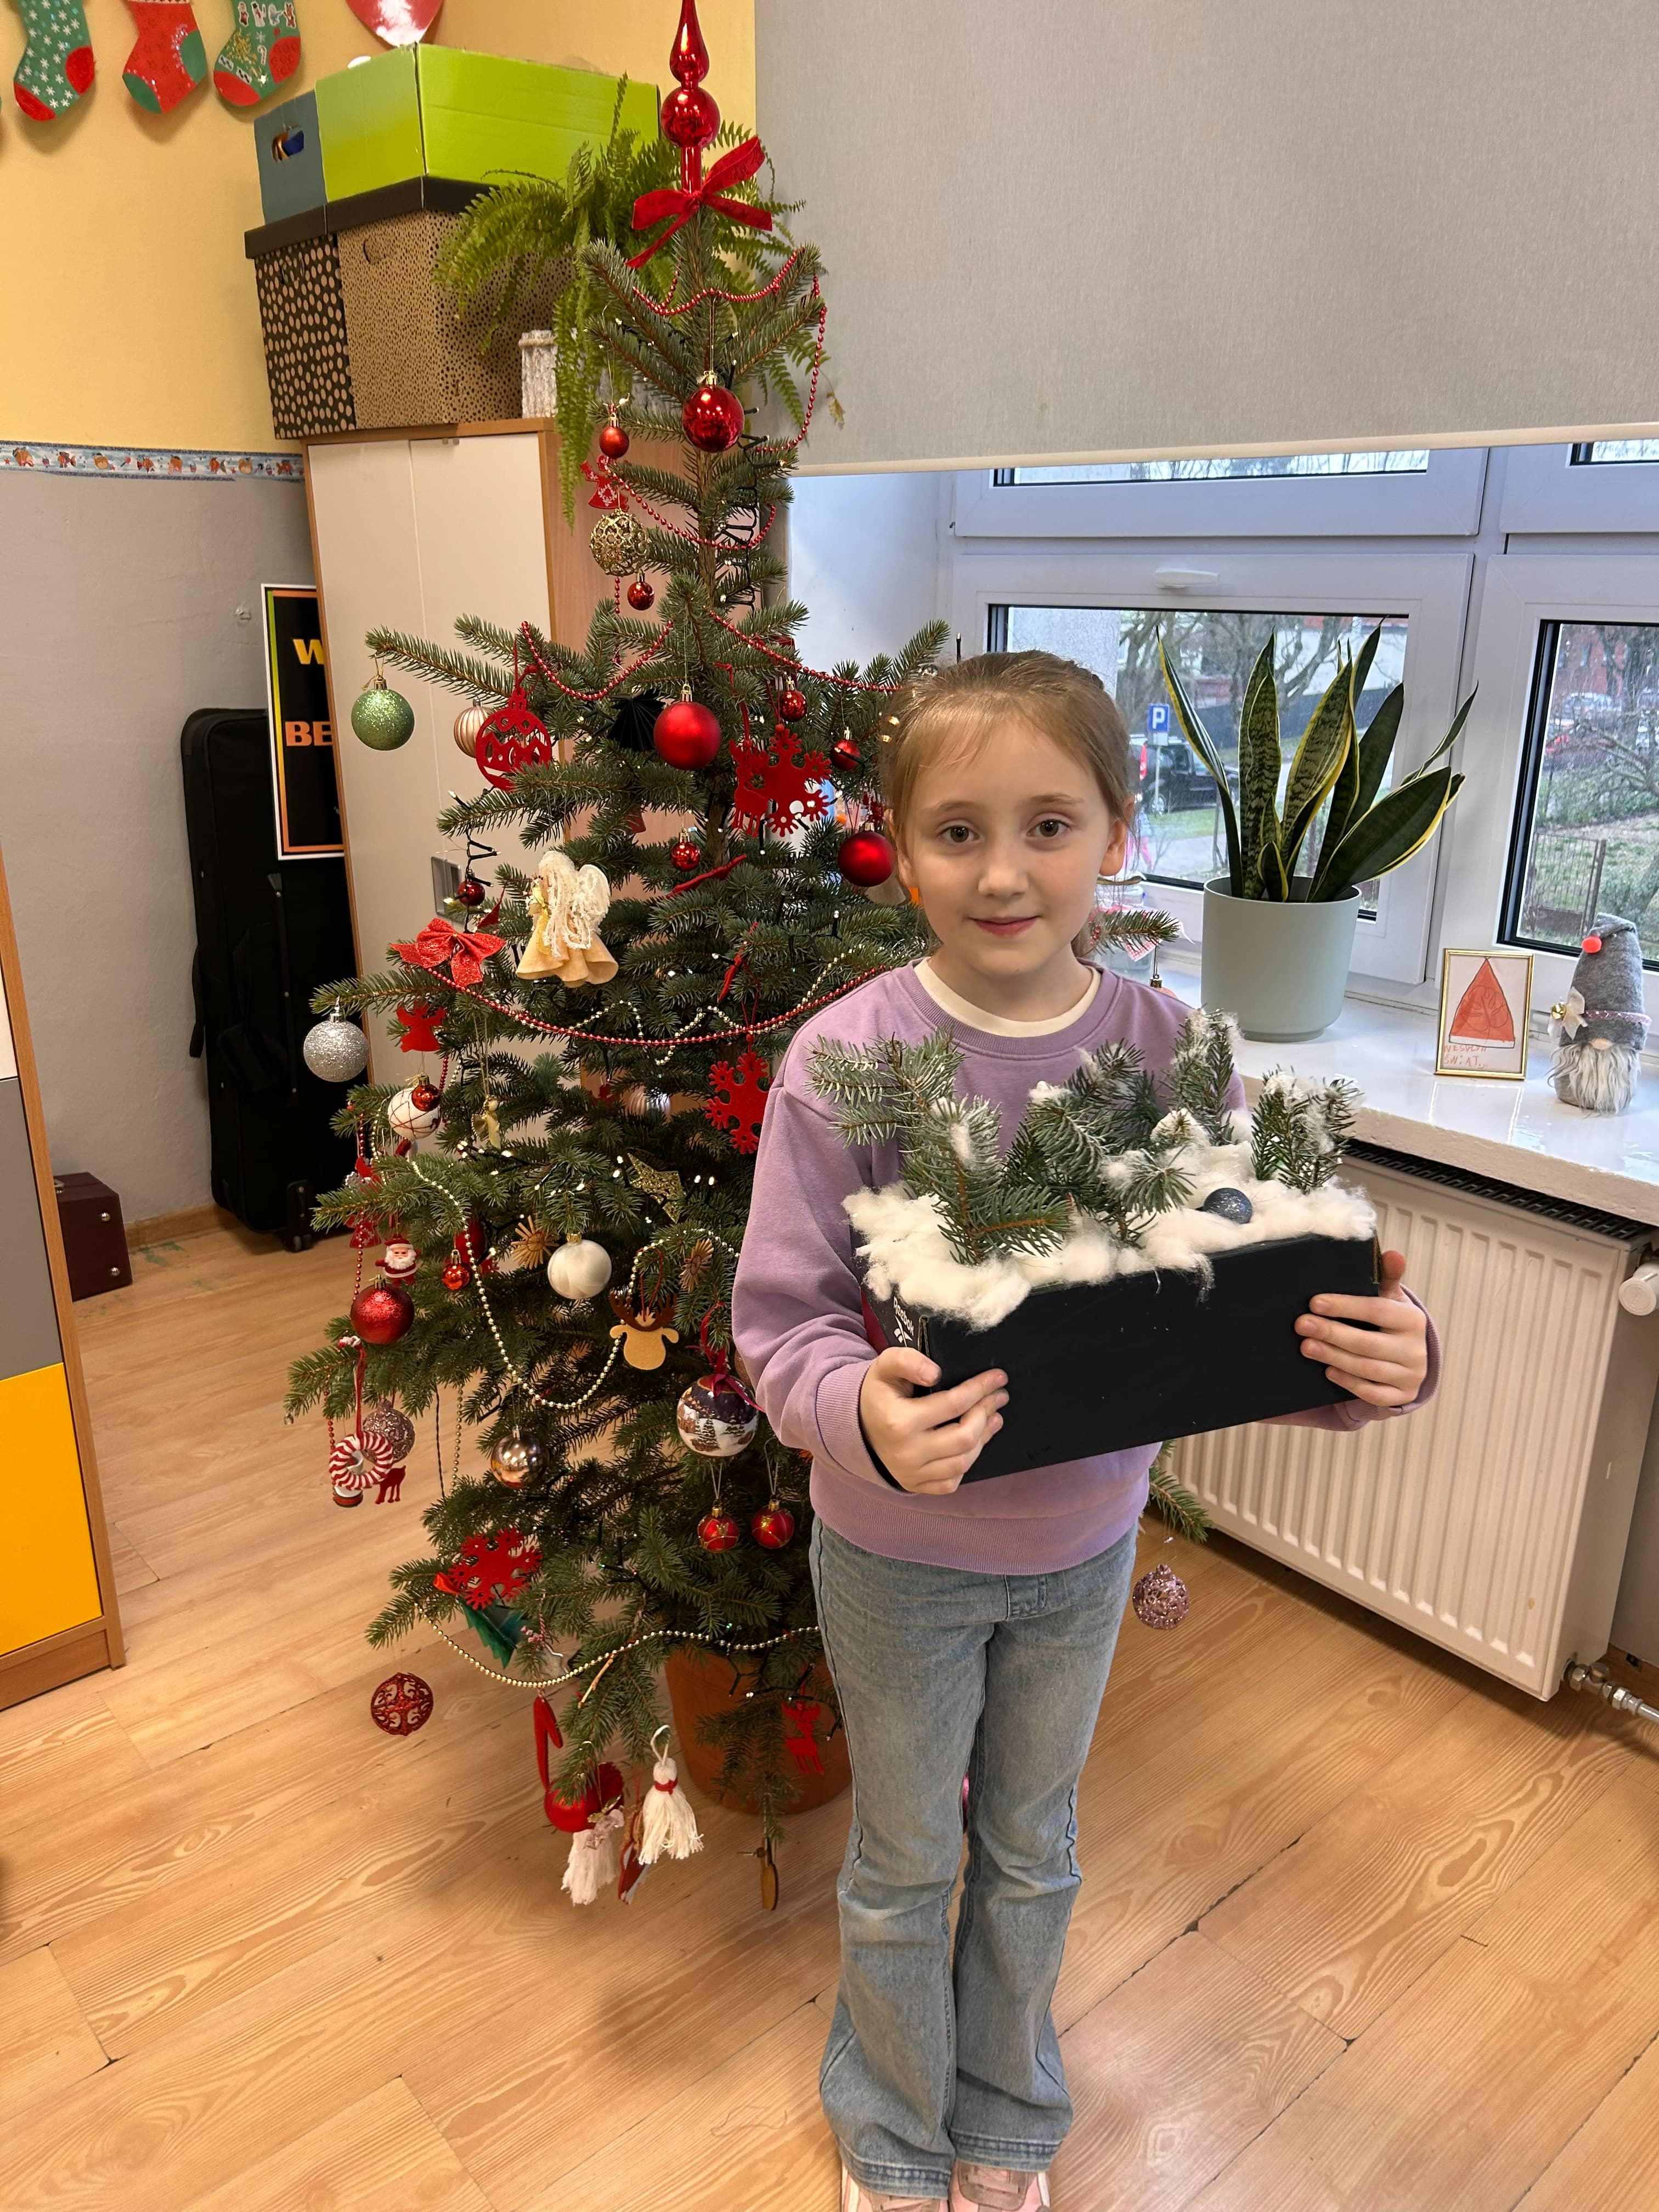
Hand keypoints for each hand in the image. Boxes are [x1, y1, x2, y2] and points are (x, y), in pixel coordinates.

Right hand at [858, 1347, 1007, 1494]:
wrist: (858, 1426)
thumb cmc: (879, 1393)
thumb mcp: (885, 1367)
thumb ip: (906, 1360)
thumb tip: (935, 1373)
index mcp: (898, 1422)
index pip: (953, 1404)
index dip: (980, 1388)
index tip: (998, 1377)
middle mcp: (906, 1453)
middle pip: (964, 1437)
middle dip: (986, 1412)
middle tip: (999, 1396)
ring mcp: (911, 1474)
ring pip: (963, 1462)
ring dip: (984, 1437)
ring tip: (993, 1416)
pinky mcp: (915, 1485)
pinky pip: (951, 1482)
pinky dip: (967, 1463)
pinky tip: (974, 1443)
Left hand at [1296, 1248, 1427, 1406]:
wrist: (1408, 1359)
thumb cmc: (1390, 1322)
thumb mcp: (1390, 1299)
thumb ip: (1387, 1277)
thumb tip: (1393, 1254)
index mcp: (1412, 1320)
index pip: (1377, 1311)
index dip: (1345, 1306)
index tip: (1314, 1302)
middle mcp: (1415, 1350)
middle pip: (1368, 1343)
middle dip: (1332, 1333)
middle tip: (1301, 1325)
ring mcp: (1410, 1376)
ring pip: (1368, 1369)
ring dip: (1334, 1357)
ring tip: (1307, 1347)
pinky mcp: (1401, 1396)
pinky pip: (1372, 1393)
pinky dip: (1349, 1382)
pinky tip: (1328, 1371)